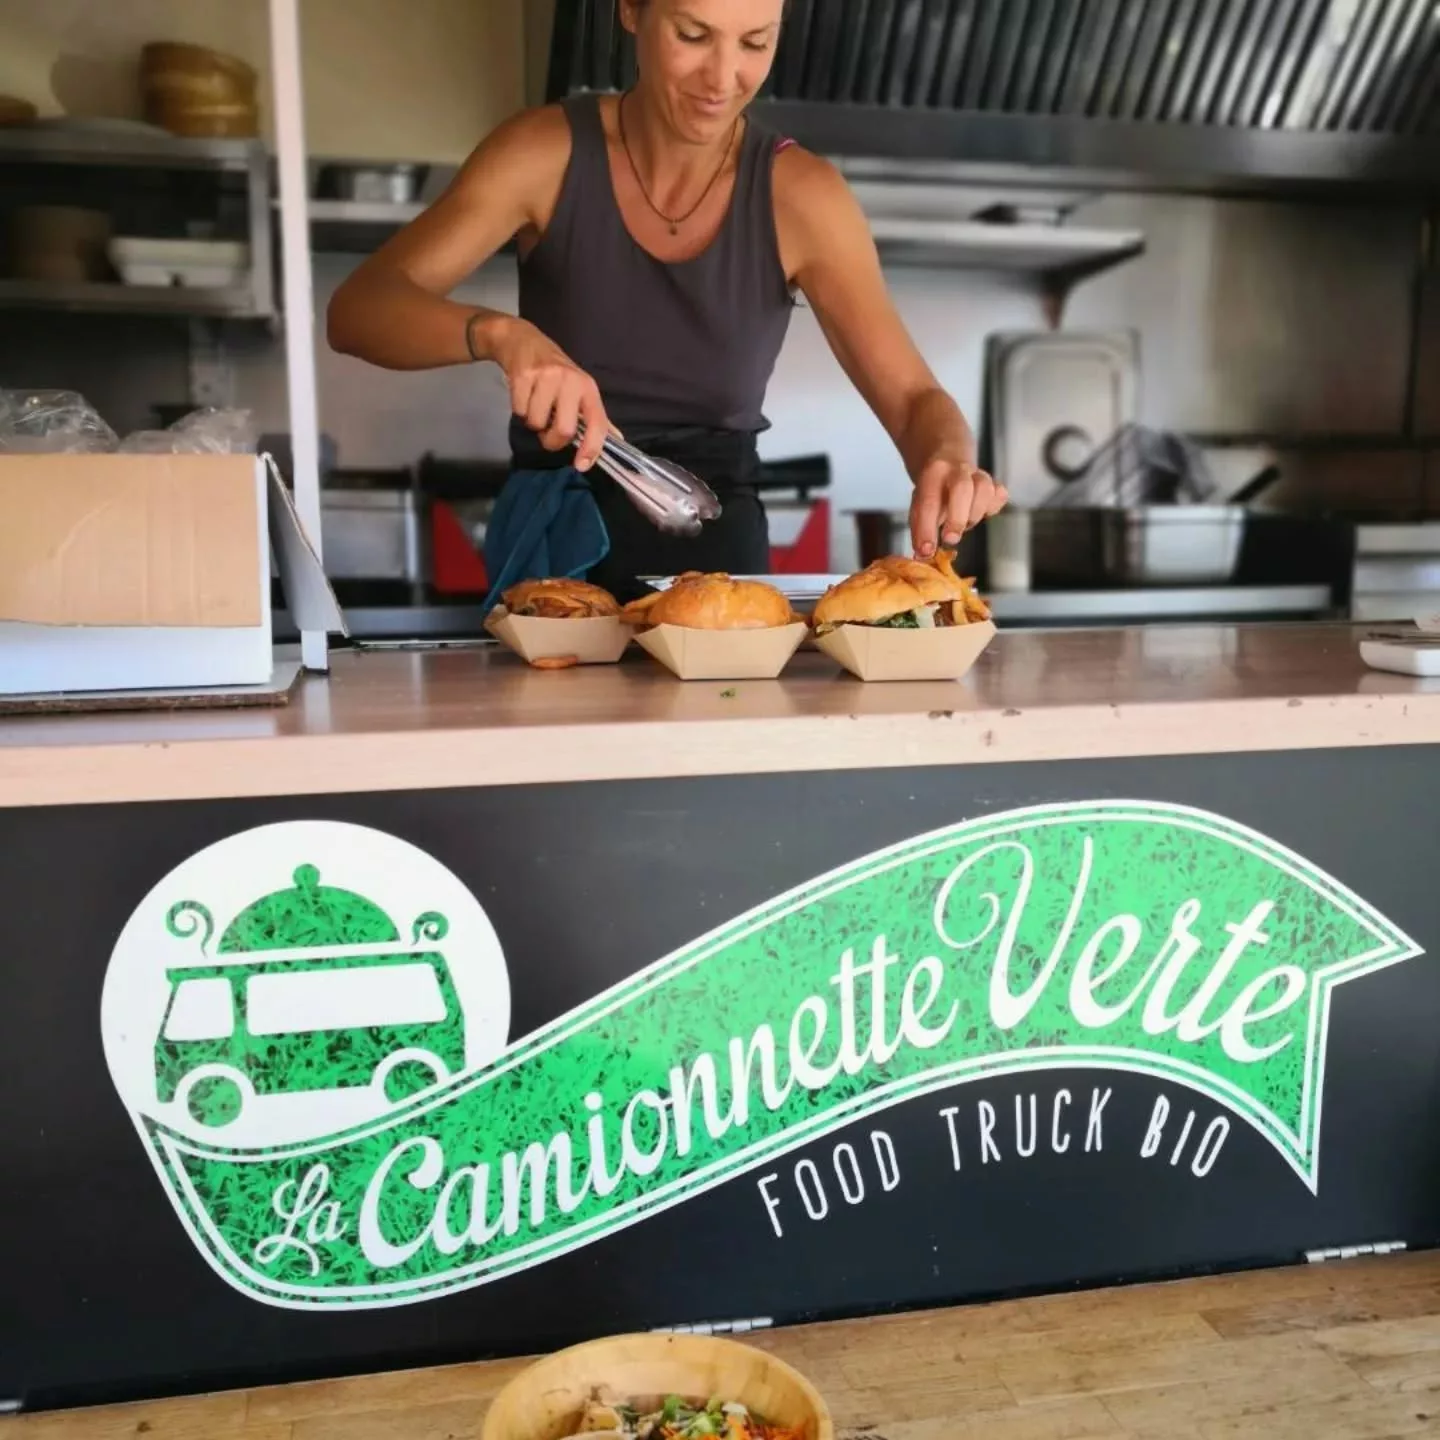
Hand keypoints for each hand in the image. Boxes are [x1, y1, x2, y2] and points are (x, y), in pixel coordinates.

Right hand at [493, 318, 610, 470]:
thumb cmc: (557, 373)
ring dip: (533, 423)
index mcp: (588, 389)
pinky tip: (524, 396)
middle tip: (547, 433)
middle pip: (564, 430)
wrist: (525, 341)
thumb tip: (617, 440)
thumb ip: (595, 417)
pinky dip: (519, 411)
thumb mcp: (580, 390)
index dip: (592, 448)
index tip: (581, 465)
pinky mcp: (523, 375)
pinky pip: (519, 411)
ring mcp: (546, 377)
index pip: (598, 423)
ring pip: (537, 423)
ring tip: (535, 407)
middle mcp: (571, 381)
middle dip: (551, 441)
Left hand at [909, 453, 1007, 556]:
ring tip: (965, 523)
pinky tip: (981, 512)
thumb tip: (923, 556)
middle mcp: (956, 470)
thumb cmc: (933, 493)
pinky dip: (992, 508)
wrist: (948, 462)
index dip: (927, 528)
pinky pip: (1000, 494)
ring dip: (975, 514)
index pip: (928, 502)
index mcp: (932, 474)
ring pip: (985, 490)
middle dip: (957, 518)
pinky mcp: (995, 483)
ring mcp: (978, 475)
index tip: (926, 551)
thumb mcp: (919, 507)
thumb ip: (920, 531)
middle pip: (962, 488)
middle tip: (950, 540)